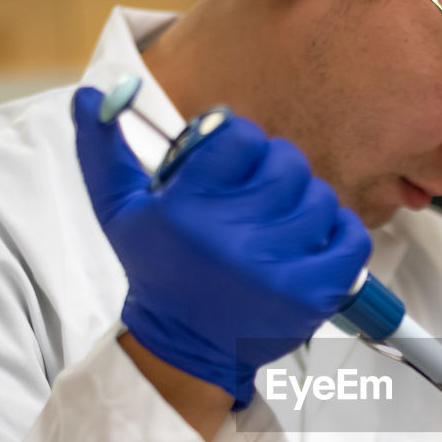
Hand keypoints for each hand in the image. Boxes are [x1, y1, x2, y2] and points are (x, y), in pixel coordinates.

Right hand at [71, 87, 370, 407]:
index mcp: (189, 208)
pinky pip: (353, 237)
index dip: (240, 145)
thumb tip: (88, 94)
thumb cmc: (160, 272)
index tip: (232, 166)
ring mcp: (278, 268)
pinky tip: (313, 244)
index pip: (241, 136)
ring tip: (281, 226)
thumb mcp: (120, 213)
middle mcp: (234, 236)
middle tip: (257, 199)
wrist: (187, 347)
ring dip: (306, 206)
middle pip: (287, 163)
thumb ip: (103, 151)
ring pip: (321, 197)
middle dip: (274, 174)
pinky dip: (340, 235)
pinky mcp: (314, 294)